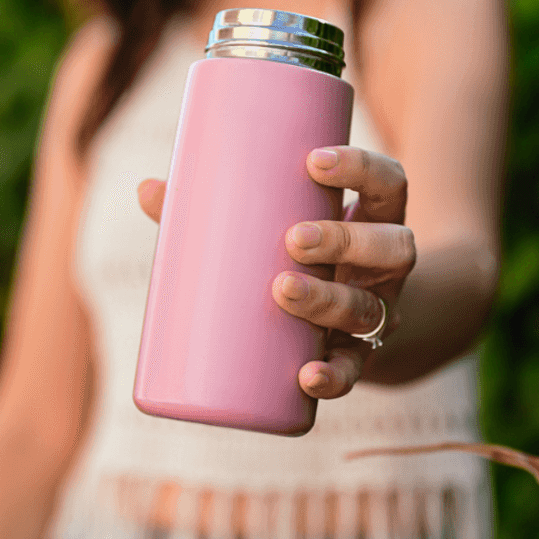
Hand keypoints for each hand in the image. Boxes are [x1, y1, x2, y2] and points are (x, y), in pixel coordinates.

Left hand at [137, 145, 415, 400]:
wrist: (345, 329)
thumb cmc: (299, 259)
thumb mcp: (274, 228)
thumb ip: (215, 210)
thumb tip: (148, 189)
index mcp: (374, 219)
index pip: (388, 184)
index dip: (361, 168)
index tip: (312, 162)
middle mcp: (385, 266)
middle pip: (391, 246)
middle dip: (344, 239)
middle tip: (292, 238)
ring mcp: (378, 313)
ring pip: (371, 307)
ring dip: (332, 300)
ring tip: (283, 291)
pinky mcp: (359, 358)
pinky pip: (355, 371)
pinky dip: (333, 376)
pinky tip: (308, 376)